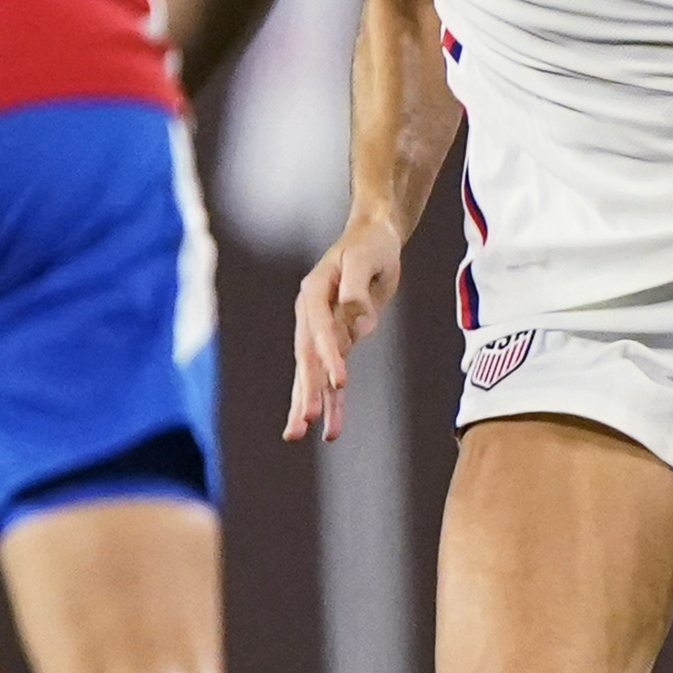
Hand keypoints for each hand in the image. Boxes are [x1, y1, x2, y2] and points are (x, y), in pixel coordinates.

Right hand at [286, 221, 406, 440]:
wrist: (373, 238)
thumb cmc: (370, 244)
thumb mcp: (366, 258)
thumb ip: (357, 286)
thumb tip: (355, 316)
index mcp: (314, 293)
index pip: (321, 330)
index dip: (329, 356)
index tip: (339, 381)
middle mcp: (311, 315)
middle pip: (307, 359)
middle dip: (306, 391)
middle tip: (302, 423)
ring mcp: (321, 330)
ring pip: (314, 374)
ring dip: (311, 403)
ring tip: (298, 435)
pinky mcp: (337, 340)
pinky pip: (330, 376)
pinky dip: (331, 401)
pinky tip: (329, 427)